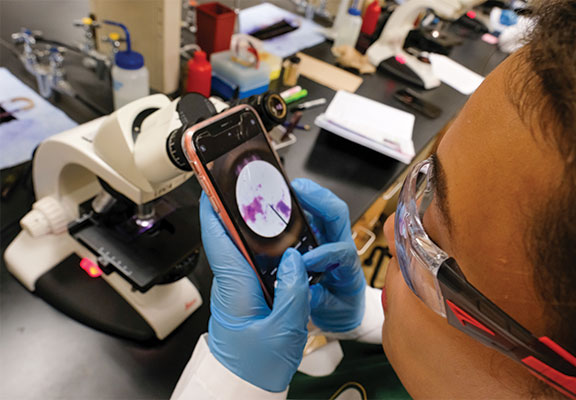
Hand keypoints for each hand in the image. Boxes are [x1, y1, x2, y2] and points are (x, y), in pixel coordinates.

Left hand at [200, 193, 309, 392]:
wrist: (243, 385)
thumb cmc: (255, 364)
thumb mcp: (283, 330)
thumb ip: (293, 291)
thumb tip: (295, 260)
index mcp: (234, 284)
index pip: (216, 233)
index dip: (215, 201)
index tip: (217, 175)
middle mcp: (232, 279)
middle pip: (227, 231)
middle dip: (237, 203)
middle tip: (253, 180)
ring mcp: (238, 284)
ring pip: (240, 243)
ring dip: (250, 220)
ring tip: (270, 201)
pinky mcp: (247, 290)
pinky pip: (251, 257)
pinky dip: (262, 241)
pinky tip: (280, 236)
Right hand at [291, 179, 365, 332]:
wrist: (347, 310)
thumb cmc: (339, 307)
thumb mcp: (332, 310)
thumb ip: (320, 300)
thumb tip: (305, 291)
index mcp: (348, 267)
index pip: (341, 252)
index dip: (325, 252)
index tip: (306, 260)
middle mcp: (341, 246)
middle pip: (336, 215)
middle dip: (319, 199)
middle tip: (298, 190)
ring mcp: (330, 238)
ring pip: (325, 209)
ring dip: (310, 196)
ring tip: (289, 188)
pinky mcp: (319, 236)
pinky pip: (312, 215)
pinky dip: (300, 204)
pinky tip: (284, 199)